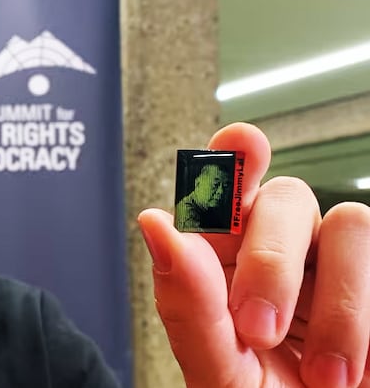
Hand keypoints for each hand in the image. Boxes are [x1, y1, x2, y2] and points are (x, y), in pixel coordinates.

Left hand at [138, 122, 369, 386]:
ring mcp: (338, 265)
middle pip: (286, 196)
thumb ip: (188, 303)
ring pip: (350, 222)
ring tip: (324, 377)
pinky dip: (369, 322)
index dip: (235, 157)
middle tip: (258, 330)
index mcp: (227, 257)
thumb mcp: (218, 368)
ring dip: (339, 304)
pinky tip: (358, 370)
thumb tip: (157, 223)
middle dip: (271, 259)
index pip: (228, 187)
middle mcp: (282, 248)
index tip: (241, 142)